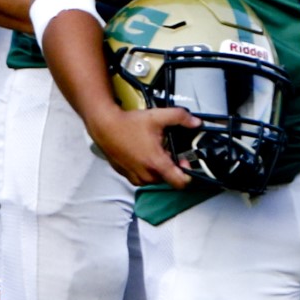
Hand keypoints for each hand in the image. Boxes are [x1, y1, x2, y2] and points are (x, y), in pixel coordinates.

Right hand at [85, 105, 200, 188]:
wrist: (104, 126)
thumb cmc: (126, 124)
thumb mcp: (158, 117)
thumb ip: (180, 117)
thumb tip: (195, 122)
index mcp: (156, 163)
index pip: (180, 182)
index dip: (188, 174)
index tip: (184, 162)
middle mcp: (145, 174)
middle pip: (168, 178)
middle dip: (169, 165)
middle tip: (165, 149)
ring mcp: (134, 176)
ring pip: (154, 178)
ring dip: (156, 167)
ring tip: (151, 150)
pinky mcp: (126, 175)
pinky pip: (141, 177)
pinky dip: (144, 168)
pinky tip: (141, 153)